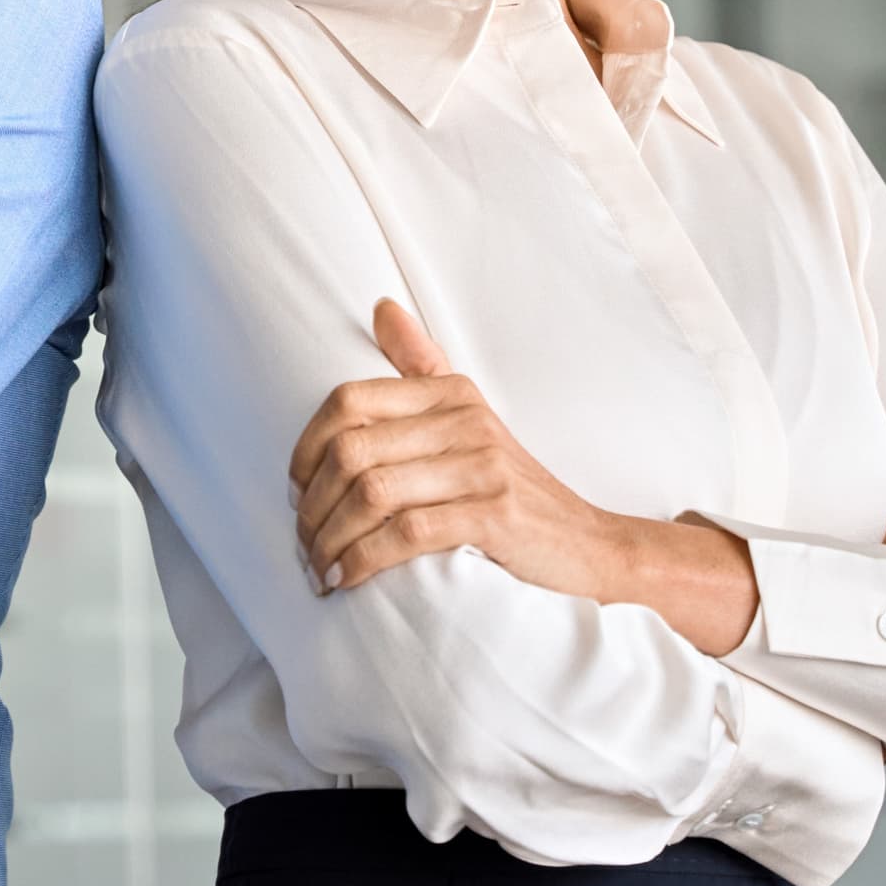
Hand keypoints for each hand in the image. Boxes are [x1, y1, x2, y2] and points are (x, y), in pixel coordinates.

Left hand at [290, 300, 756, 655]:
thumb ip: (422, 365)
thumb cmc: (513, 489)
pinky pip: (405, 533)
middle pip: (352, 451)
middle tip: (303, 543)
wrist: (590, 546)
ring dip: (331, 539)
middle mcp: (466, 420)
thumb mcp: (469, 418)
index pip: (349, 401)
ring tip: (319, 567)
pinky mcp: (494, 516)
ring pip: (372, 493)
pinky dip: (363, 561)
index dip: (306, 447)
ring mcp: (483, 467)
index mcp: (451, 393)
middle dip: (312, 504)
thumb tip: (381, 306)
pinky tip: (347, 579)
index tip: (296, 490)